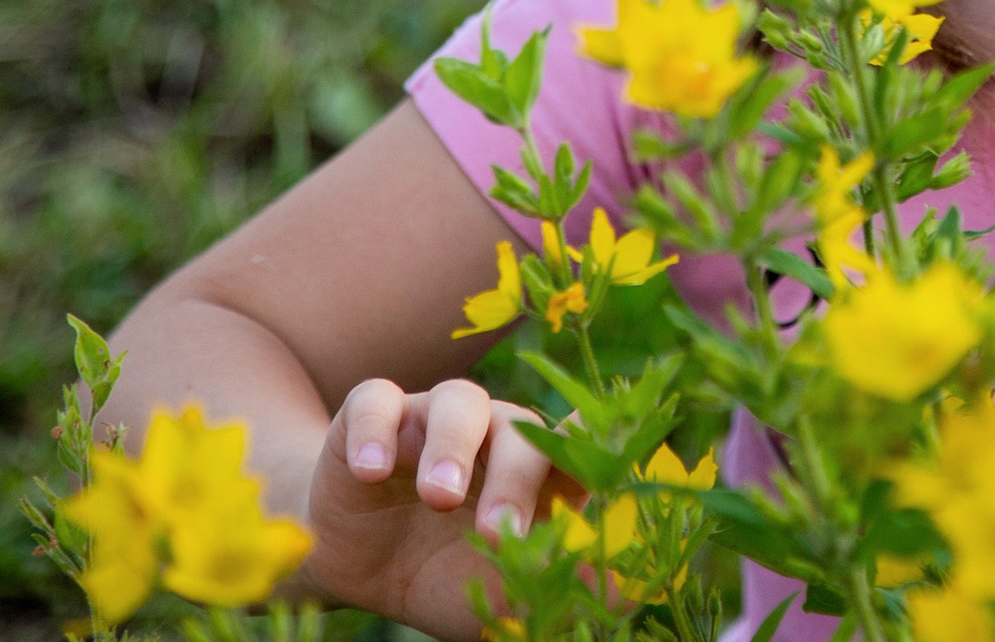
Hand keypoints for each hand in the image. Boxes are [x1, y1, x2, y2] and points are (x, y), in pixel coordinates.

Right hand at [300, 376, 581, 639]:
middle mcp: (493, 432)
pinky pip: (376, 402)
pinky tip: (370, 470)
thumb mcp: (501, 594)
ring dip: (452, 446)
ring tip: (440, 496)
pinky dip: (375, 430)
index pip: (579, 448)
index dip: (596, 452)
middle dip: (515, 479)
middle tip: (498, 530)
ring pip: (457, 401)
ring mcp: (434, 417)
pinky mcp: (372, 417)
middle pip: (520, 431)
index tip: (609, 469)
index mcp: (537, 471)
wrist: (358, 569)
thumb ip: (561, 584)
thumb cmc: (444, 575)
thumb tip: (635, 591)